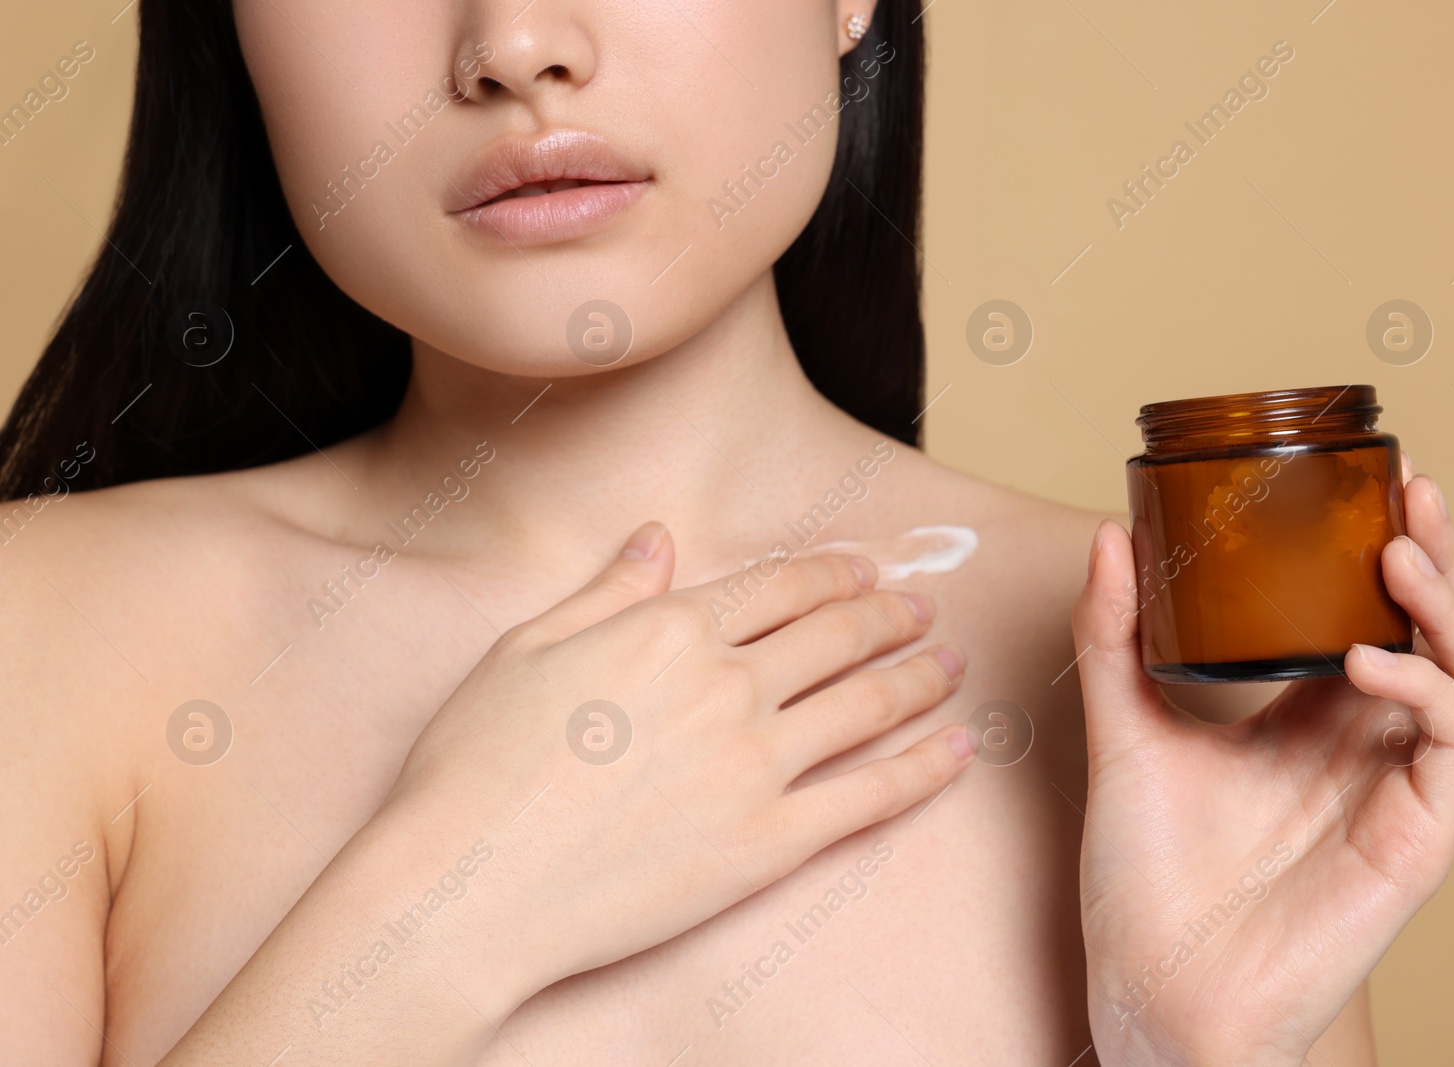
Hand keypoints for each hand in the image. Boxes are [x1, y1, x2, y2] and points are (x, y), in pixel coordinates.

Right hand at [383, 522, 974, 997]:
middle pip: (835, 637)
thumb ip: (608, 590)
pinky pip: (869, 797)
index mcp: (670, 630)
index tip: (864, 570)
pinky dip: (924, 769)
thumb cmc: (476, 766)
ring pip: (865, 705)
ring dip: (920, 677)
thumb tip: (658, 537)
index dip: (833, 573)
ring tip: (951, 663)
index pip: (779, 586)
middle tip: (921, 609)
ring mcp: (754, 766)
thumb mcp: (528, 649)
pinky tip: (959, 750)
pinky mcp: (768, 844)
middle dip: (889, 615)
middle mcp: (726, 686)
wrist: (468, 886)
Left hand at [1070, 470, 1453, 1065]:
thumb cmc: (1144, 877)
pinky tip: (1365, 656)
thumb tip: (1112, 533)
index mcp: (1312, 713)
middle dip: (1440, 552)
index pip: (1380, 609)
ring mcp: (1397, 786)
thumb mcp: (1124, 730)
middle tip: (1410, 487)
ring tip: (1399, 551)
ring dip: (1452, 603)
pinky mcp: (1415, 835)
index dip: (1391, 542)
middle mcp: (1366, 742)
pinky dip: (1425, 684)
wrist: (1152, 987)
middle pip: (1445, 626)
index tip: (1376, 472)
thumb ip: (1115, 636)